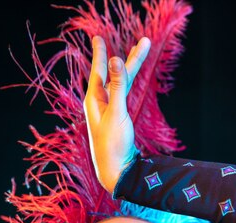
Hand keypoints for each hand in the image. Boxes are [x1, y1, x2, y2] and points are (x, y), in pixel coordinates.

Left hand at [84, 35, 150, 193]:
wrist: (115, 172)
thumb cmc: (112, 145)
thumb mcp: (116, 113)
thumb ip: (117, 86)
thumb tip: (115, 59)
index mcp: (94, 100)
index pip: (98, 70)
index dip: (101, 53)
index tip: (98, 37)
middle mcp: (100, 104)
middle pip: (114, 74)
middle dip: (128, 57)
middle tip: (140, 42)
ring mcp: (109, 112)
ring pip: (121, 84)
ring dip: (131, 68)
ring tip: (141, 52)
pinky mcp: (118, 120)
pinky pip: (123, 95)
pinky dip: (129, 84)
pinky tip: (129, 79)